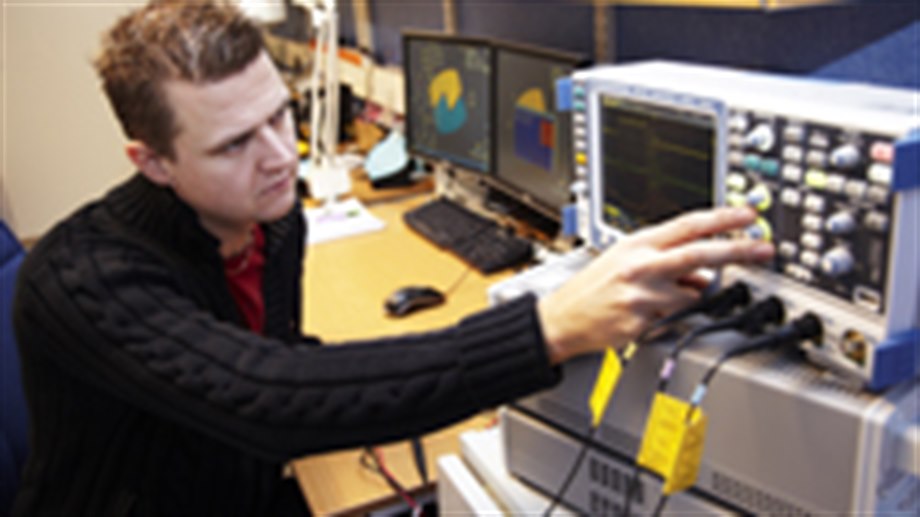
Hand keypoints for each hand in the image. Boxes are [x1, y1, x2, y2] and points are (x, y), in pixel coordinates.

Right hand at [537, 207, 773, 363]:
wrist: (562, 318)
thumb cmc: (594, 286)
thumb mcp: (625, 257)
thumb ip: (665, 257)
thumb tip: (704, 268)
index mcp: (638, 244)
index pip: (687, 225)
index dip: (721, 219)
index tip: (747, 215)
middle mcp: (641, 267)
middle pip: (699, 254)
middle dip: (737, 250)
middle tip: (763, 248)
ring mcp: (642, 295)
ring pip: (693, 293)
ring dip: (694, 295)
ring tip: (667, 296)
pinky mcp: (642, 322)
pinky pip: (675, 318)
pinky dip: (674, 315)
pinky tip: (650, 313)